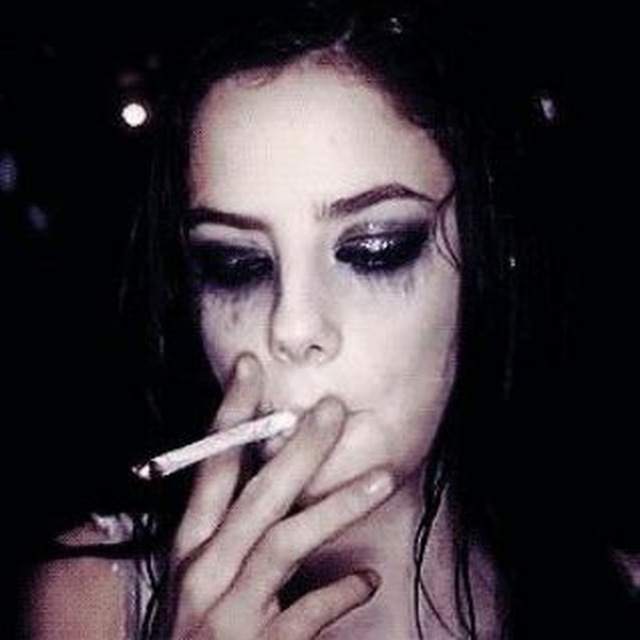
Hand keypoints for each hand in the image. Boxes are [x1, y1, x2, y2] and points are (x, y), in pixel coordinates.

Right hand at [153, 353, 394, 638]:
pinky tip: (368, 579)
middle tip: (334, 410)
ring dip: (336, 507)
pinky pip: (308, 613)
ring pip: (285, 543)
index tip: (249, 368)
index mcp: (190, 546)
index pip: (210, 469)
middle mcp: (203, 571)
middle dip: (298, 449)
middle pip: (256, 497)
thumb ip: (232, 533)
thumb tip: (281, 480)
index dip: (230, 416)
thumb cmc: (198, 631)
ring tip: (382, 479)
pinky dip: (342, 592)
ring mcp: (227, 612)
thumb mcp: (202, 577)